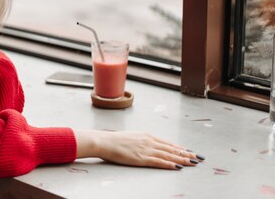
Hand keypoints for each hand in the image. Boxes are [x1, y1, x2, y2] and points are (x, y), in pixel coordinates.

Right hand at [74, 129, 203, 169]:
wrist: (104, 141)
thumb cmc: (115, 140)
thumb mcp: (132, 137)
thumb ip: (142, 141)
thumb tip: (149, 145)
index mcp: (147, 135)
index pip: (168, 143)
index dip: (180, 148)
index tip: (190, 151)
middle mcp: (149, 141)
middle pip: (171, 149)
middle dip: (186, 154)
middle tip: (198, 157)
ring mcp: (146, 149)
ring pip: (168, 155)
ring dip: (182, 159)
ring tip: (193, 163)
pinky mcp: (141, 158)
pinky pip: (158, 162)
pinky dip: (169, 164)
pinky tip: (177, 167)